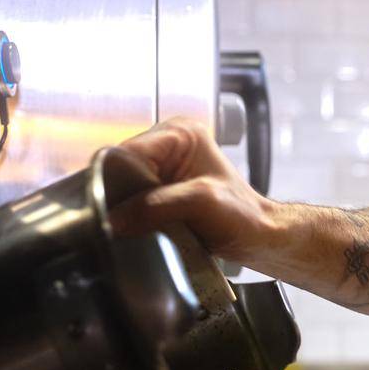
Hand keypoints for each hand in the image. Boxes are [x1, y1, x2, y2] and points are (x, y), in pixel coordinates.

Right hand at [109, 117, 277, 261]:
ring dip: (126, 207)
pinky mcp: (159, 187)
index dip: (117, 180)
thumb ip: (156, 206)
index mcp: (180, 133)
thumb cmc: (242, 215)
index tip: (111, 206)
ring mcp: (162, 166)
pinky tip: (139, 226)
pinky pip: (131, 199)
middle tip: (122, 219)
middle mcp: (167, 143)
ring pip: (123, 186)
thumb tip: (115, 218)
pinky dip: (132, 215)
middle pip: (121, 168)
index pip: (129, 151)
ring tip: (134, 224)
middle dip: (121, 195)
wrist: (257, 236)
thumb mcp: (200, 203)